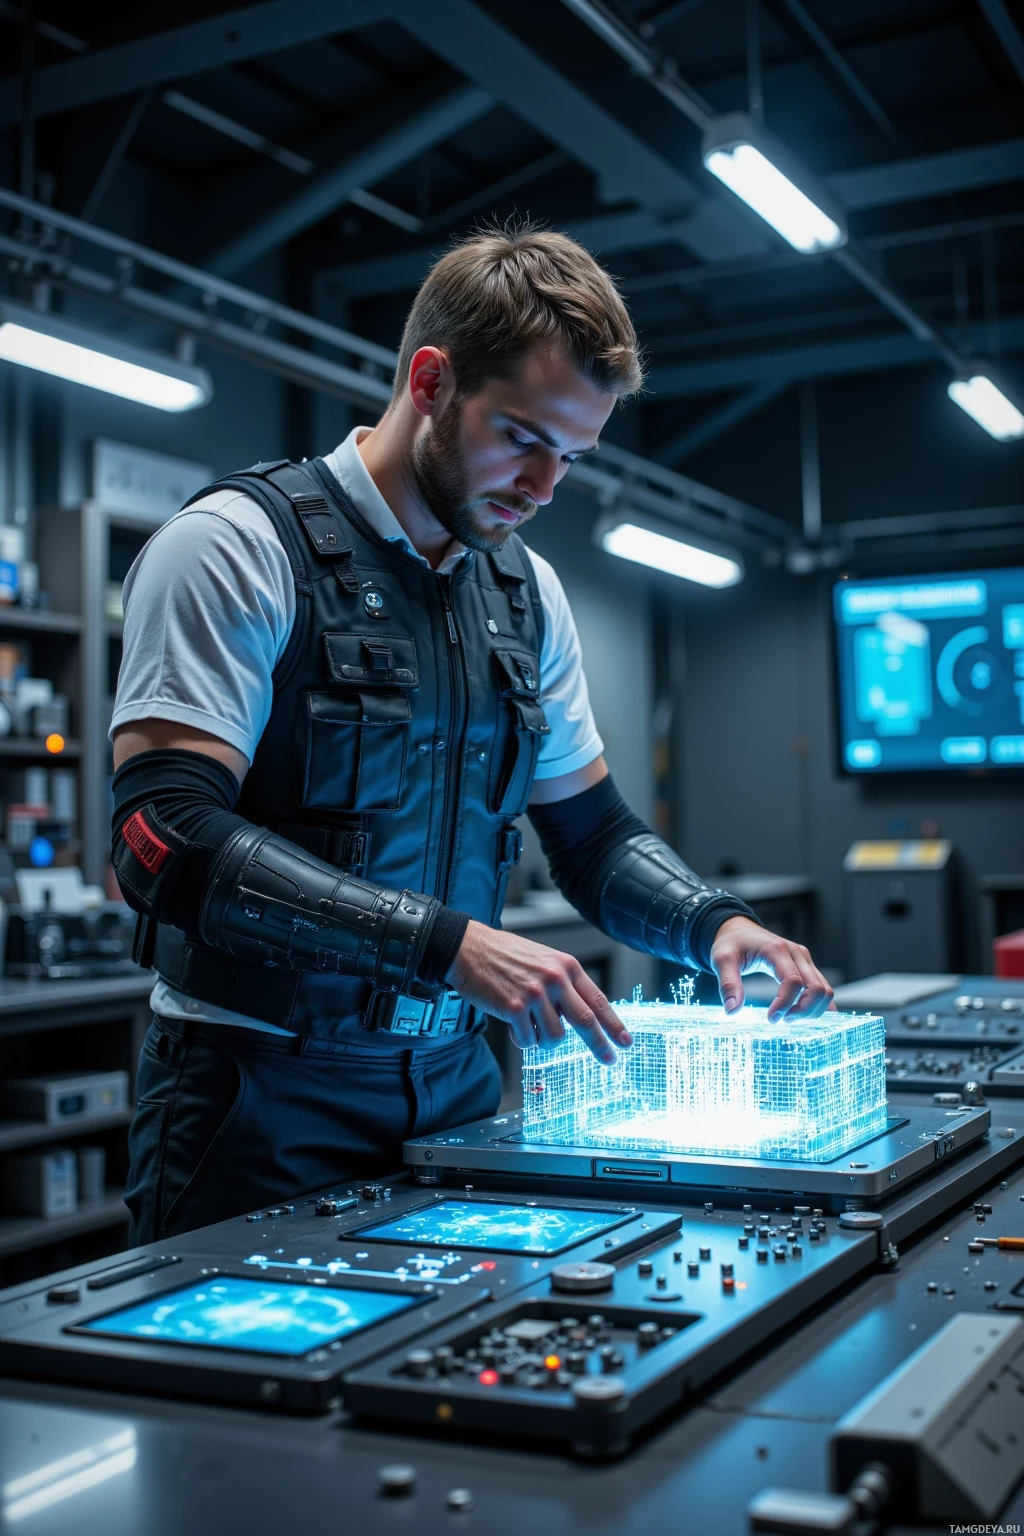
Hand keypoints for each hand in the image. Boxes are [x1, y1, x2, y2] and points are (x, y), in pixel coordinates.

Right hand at [447, 920, 631, 1062]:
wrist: (469, 948)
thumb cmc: (505, 955)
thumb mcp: (544, 960)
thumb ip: (564, 985)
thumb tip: (582, 1015)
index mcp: (566, 966)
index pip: (597, 1000)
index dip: (614, 1023)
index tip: (625, 1041)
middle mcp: (554, 979)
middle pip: (586, 1021)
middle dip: (599, 1045)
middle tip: (609, 1059)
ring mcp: (535, 994)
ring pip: (555, 1037)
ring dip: (544, 1039)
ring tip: (530, 1024)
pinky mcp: (514, 1008)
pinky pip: (528, 1041)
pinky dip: (522, 1039)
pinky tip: (513, 1023)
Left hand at [709, 917, 833, 1020]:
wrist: (739, 930)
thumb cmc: (731, 944)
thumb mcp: (722, 960)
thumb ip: (727, 984)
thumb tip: (732, 1011)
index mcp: (777, 950)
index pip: (793, 982)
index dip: (785, 1004)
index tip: (771, 1018)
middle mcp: (797, 954)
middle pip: (817, 988)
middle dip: (803, 1011)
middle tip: (782, 1020)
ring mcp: (805, 960)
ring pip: (825, 990)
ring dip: (812, 1010)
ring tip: (789, 1017)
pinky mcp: (807, 966)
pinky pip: (822, 988)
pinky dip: (818, 1005)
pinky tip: (803, 1015)